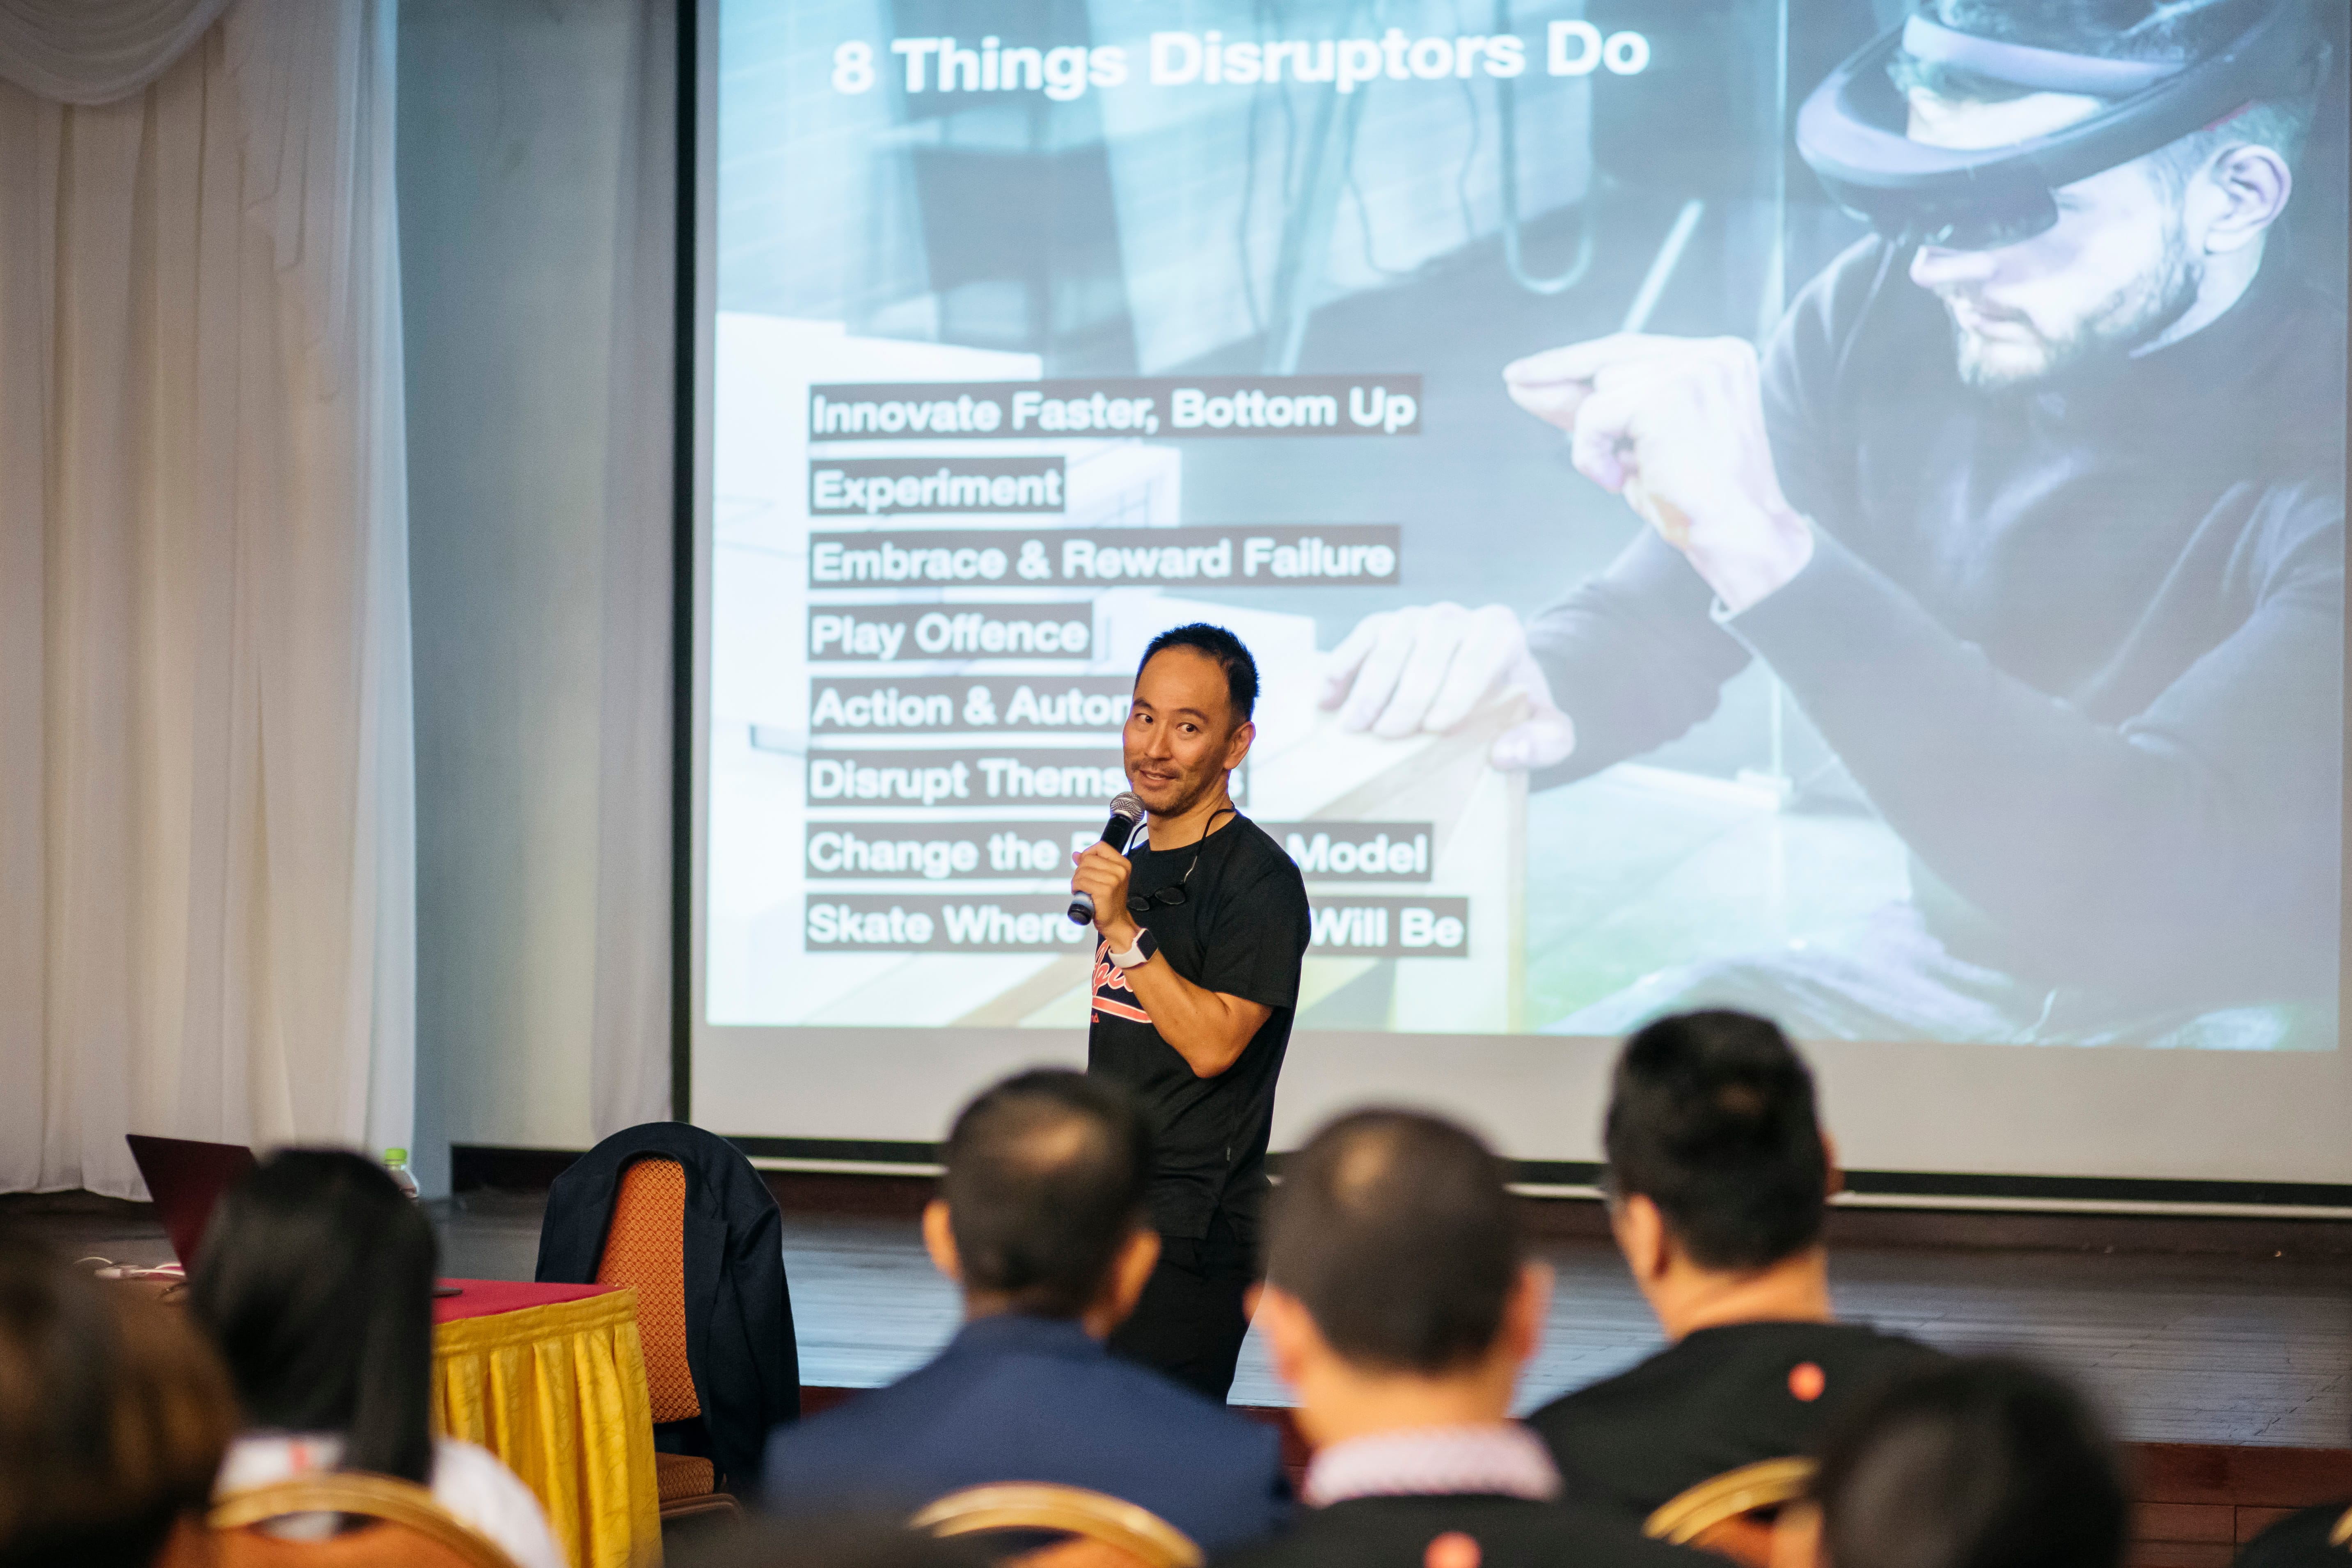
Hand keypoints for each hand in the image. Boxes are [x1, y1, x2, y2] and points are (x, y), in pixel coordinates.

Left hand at [1071, 842, 1138, 947]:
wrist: (1116, 921)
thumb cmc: (1109, 900)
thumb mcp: (1105, 878)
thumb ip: (1092, 864)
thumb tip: (1076, 854)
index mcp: (1123, 864)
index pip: (1101, 846)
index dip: (1089, 853)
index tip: (1085, 864)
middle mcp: (1120, 870)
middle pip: (1089, 858)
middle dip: (1080, 869)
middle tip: (1081, 882)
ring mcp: (1113, 880)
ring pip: (1083, 870)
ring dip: (1076, 880)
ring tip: (1080, 888)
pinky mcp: (1104, 890)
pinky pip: (1081, 882)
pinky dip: (1076, 887)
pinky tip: (1079, 893)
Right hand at [1318, 602, 1574, 770]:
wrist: (1493, 685)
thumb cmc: (1518, 709)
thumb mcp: (1549, 731)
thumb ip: (1545, 742)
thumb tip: (1507, 753)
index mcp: (1500, 632)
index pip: (1477, 657)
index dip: (1457, 690)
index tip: (1437, 727)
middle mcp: (1457, 617)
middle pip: (1430, 647)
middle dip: (1408, 692)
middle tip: (1388, 734)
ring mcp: (1417, 617)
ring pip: (1393, 638)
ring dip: (1370, 682)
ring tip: (1354, 725)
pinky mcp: (1384, 625)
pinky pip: (1362, 636)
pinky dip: (1342, 665)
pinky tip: (1327, 700)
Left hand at [1503, 334, 1812, 612]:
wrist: (1737, 537)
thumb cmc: (1692, 502)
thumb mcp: (1638, 446)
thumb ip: (1597, 411)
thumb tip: (1529, 386)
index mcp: (1719, 360)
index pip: (1634, 349)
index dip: (1579, 360)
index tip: (1532, 369)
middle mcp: (1714, 355)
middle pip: (1611, 357)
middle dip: (1559, 378)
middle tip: (1514, 383)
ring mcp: (1696, 369)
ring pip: (1601, 389)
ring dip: (1592, 439)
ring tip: (1622, 476)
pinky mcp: (1671, 394)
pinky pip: (1595, 416)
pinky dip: (1591, 454)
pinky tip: (1619, 480)